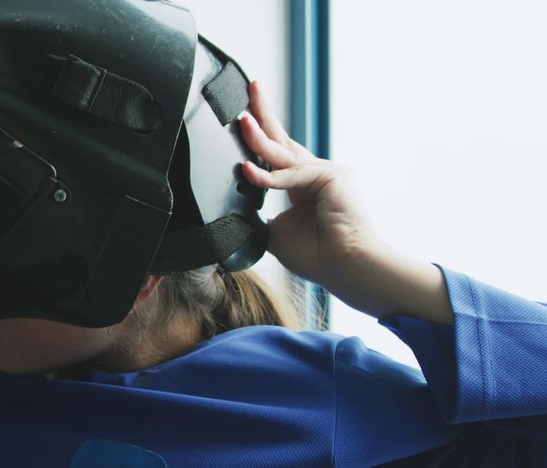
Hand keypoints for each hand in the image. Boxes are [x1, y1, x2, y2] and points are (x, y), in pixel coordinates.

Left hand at [237, 81, 379, 289]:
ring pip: (284, 153)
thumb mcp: (275, 232)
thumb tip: (231, 211)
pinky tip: (250, 173)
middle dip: (264, 113)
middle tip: (250, 88)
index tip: (243, 116)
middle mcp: (315, 171)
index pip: (276, 153)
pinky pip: (292, 174)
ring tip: (241, 121)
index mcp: (301, 184)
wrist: (348, 268)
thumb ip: (256, 215)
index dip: (259, 136)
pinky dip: (270, 176)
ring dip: (259, 137)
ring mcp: (326, 171)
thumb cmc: (318, 255)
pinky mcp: (333, 176)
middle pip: (283, 138)